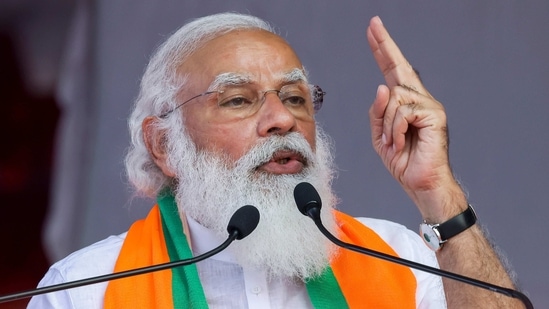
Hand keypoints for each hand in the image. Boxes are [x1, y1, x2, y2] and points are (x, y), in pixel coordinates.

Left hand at [367, 16, 465, 220]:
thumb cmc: (404, 161)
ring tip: (392, 143)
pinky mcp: (434, 114)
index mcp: (405, 104)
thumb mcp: (380, 137)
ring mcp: (429, 105)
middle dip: (385, 45)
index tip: (373, 31)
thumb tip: (382, 87)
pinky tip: (400, 143)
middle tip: (373, 24)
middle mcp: (419, 99)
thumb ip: (377, 113)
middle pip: (399, 67)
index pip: (391, 72)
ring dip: (386, 124)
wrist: (421, 183)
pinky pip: (402, 112)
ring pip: (394, 97)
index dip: (382, 51)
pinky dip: (394, 131)